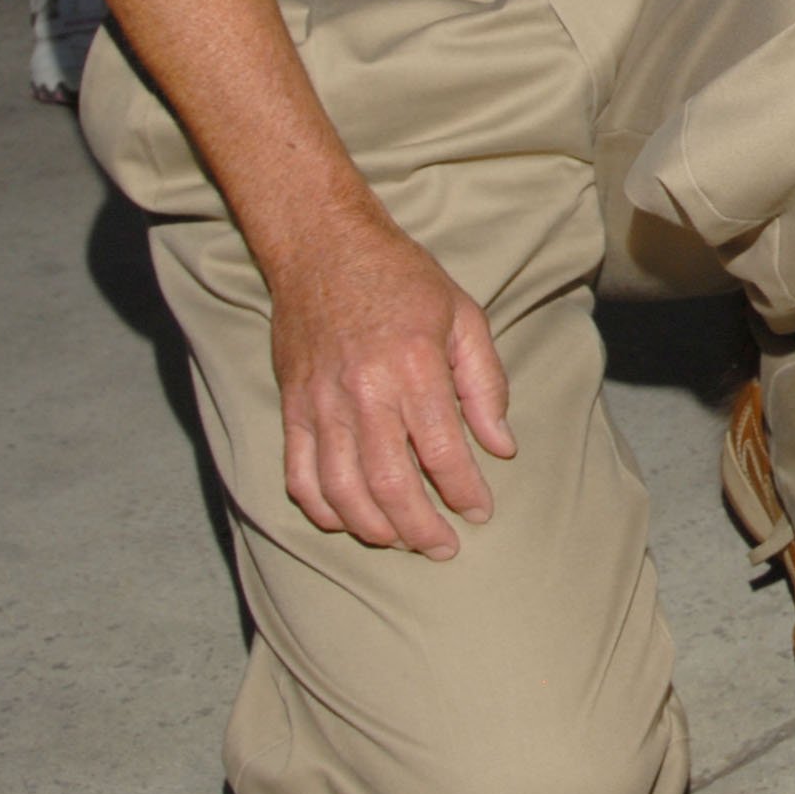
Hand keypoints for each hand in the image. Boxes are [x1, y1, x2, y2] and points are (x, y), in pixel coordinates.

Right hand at [268, 217, 516, 556]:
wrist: (323, 245)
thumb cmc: (402, 278)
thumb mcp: (463, 316)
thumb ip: (485, 384)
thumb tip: (501, 446)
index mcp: (415, 367)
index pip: (443, 452)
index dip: (464, 492)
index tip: (480, 513)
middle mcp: (365, 392)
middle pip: (391, 484)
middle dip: (421, 528)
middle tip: (443, 548)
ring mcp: (322, 403)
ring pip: (343, 491)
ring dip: (374, 528)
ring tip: (401, 541)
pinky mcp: (292, 406)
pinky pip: (299, 474)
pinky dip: (322, 509)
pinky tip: (346, 521)